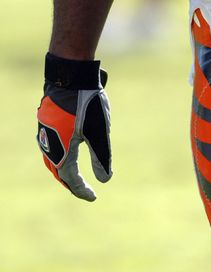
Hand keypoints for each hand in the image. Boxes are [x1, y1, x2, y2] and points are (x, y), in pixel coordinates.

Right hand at [36, 53, 111, 201]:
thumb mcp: (99, 130)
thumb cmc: (87, 101)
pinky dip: (58, 154)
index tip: (92, 197)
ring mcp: (44, 130)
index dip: (81, 189)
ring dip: (62, 169)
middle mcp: (49, 143)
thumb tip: (105, 180)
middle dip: (70, 182)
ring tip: (73, 174)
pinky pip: (49, 144)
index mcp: (61, 149)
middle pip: (57, 170)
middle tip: (83, 190)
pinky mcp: (45, 119)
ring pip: (51, 157)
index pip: (70, 178)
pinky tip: (65, 149)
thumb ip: (101, 156)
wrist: (70, 74)